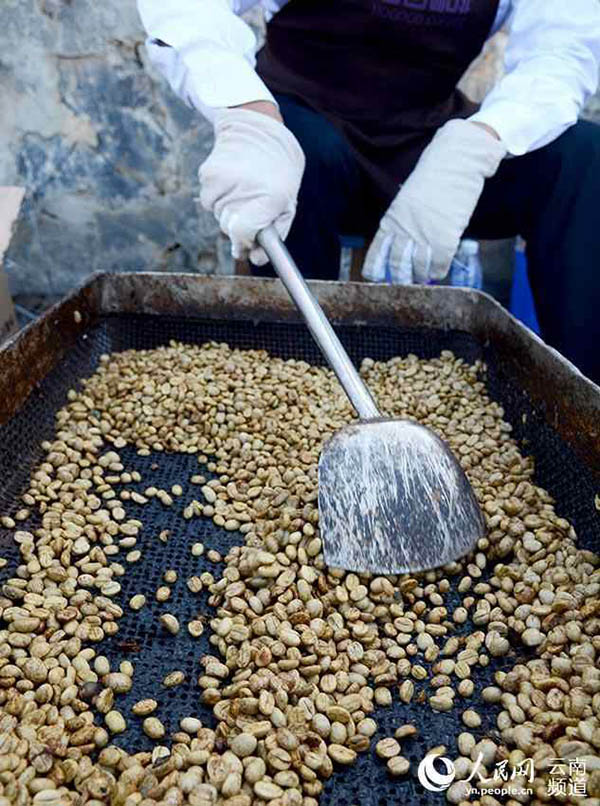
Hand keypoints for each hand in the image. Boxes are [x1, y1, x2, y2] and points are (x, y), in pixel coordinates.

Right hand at [199, 106, 304, 264]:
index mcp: (270, 198)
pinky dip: (217, 196)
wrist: (259, 131)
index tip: (248, 243)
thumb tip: (255, 259)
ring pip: (216, 215)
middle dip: (237, 226)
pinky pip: (207, 200)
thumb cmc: (279, 174)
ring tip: (243, 188)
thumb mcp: (287, 205)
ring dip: (227, 209)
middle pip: (228, 228)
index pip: (243, 234)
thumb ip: (274, 236)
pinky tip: (231, 180)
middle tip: (248, 207)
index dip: (244, 242)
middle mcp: (245, 188)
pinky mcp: (208, 172)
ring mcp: (224, 179)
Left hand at [362, 119, 506, 284]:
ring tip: (423, 278)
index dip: (375, 268)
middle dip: (400, 278)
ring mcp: (425, 235)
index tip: (374, 278)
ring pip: (418, 268)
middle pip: (397, 265)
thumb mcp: (407, 200)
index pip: (377, 252)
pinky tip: (437, 272)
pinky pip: (439, 264)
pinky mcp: (446, 237)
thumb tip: (405, 246)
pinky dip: (438, 271)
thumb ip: (403, 223)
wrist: (456, 161)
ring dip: (421, 277)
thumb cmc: (433, 177)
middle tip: (405, 283)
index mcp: (392, 220)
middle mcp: (405, 230)